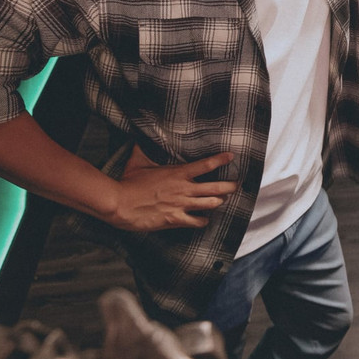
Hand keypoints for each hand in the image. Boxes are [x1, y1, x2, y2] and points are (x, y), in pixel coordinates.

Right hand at [111, 146, 236, 230]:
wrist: (120, 203)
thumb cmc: (128, 182)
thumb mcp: (138, 161)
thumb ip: (143, 149)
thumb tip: (140, 137)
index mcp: (177, 173)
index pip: (206, 164)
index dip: (221, 159)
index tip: (232, 156)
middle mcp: (183, 189)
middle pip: (216, 187)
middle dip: (230, 186)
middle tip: (237, 184)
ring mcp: (181, 205)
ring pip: (211, 204)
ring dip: (219, 202)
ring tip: (223, 200)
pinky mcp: (175, 219)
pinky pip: (197, 221)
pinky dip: (203, 220)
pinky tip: (205, 219)